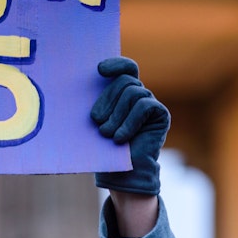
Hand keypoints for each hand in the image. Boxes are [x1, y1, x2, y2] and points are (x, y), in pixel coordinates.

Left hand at [91, 57, 169, 195]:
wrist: (121, 173)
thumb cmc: (103, 147)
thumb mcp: (95, 122)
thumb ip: (95, 103)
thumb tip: (76, 85)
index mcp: (123, 92)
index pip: (126, 68)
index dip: (117, 64)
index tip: (99, 70)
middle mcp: (139, 94)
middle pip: (124, 81)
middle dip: (107, 100)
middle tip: (97, 121)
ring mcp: (151, 103)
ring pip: (133, 92)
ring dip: (116, 115)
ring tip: (107, 134)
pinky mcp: (160, 114)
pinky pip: (144, 106)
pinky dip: (129, 122)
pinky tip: (120, 138)